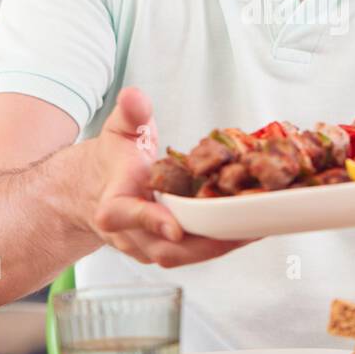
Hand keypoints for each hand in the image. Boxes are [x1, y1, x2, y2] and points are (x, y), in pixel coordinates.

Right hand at [85, 87, 253, 267]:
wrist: (97, 190)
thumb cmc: (114, 158)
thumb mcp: (120, 130)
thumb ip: (130, 114)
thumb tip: (135, 96)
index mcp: (113, 203)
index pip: (125, 214)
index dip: (150, 220)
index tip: (175, 226)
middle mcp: (129, 234)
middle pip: (165, 249)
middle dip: (206, 242)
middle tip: (243, 226)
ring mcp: (147, 248)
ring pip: (183, 256)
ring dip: (220, 244)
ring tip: (256, 226)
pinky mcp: (165, 252)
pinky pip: (192, 253)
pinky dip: (220, 242)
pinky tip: (248, 227)